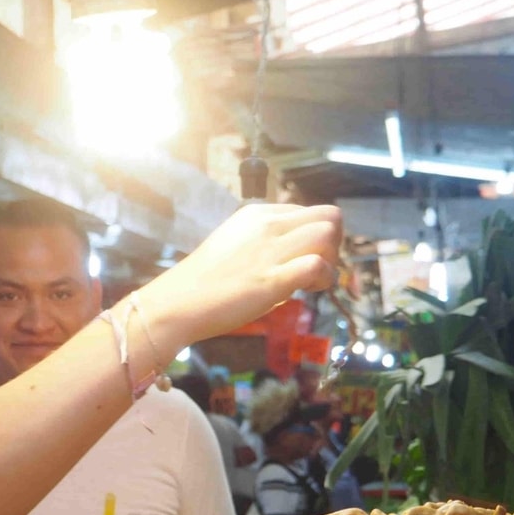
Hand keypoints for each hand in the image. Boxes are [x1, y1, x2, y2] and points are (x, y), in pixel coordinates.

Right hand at [155, 204, 342, 339]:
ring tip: (315, 281)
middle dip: (335, 244)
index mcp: (258, 214)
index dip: (317, 237)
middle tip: (319, 268)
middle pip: (329, 216)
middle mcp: (267, 225)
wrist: (178, 303)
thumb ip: (264, 242)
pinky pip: (316, 266)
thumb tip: (293, 253)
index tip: (305, 259)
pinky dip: (323, 279)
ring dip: (332, 260)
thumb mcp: (235, 244)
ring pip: (328, 234)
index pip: (310, 212)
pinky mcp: (272, 279)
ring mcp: (270, 250)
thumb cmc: (204, 281)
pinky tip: (310, 291)